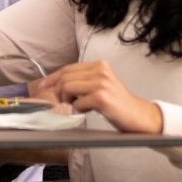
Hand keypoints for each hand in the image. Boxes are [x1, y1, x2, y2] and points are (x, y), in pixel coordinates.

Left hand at [34, 60, 162, 133]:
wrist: (139, 116)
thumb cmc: (117, 104)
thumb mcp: (101, 85)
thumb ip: (83, 81)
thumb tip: (57, 85)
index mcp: (99, 65)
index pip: (68, 68)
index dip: (52, 78)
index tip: (42, 86)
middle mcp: (100, 70)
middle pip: (65, 77)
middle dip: (58, 91)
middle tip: (62, 102)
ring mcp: (101, 83)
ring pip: (67, 88)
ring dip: (67, 101)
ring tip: (77, 107)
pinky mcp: (101, 97)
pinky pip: (77, 103)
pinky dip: (78, 110)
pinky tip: (88, 111)